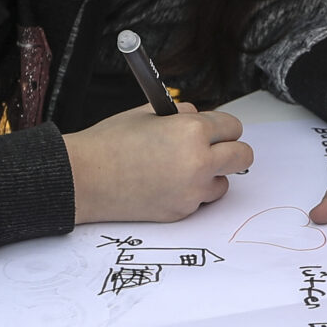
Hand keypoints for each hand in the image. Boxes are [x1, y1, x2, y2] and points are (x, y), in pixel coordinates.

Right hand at [64, 103, 250, 223]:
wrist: (84, 178)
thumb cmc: (109, 144)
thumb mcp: (147, 114)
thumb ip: (181, 115)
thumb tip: (200, 117)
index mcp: (192, 131)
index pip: (233, 126)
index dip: (222, 127)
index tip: (215, 130)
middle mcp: (198, 162)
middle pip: (242, 156)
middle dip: (231, 150)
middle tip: (216, 149)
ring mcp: (191, 191)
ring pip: (223, 182)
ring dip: (211, 175)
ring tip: (182, 168)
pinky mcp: (181, 212)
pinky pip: (199, 200)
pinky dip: (190, 193)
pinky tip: (166, 184)